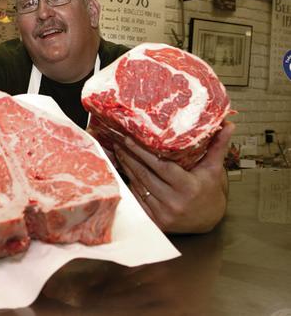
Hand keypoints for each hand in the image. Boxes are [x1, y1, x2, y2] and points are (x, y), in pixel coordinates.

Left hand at [113, 121, 234, 233]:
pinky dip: (130, 182)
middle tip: (118, 141)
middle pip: (145, 174)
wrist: (208, 219)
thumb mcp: (213, 168)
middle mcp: (174, 202)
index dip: (143, 152)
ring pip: (138, 185)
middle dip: (129, 156)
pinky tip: (124, 169)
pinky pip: (137, 198)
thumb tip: (228, 125)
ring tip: (118, 151)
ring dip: (126, 167)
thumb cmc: (208, 189)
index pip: (161, 166)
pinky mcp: (155, 220)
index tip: (129, 139)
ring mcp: (163, 213)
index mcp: (188, 188)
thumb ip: (217, 146)